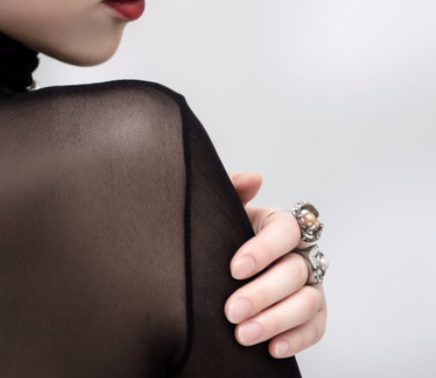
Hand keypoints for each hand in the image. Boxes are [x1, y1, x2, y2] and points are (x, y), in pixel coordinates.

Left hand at [223, 171, 326, 358]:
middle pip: (294, 272)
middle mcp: (301, 254)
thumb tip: (254, 178)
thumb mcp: (216, 210)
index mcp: (278, 224)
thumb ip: (230, 188)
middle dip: (262, 294)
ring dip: (276, 320)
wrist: (212, 271)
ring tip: (243, 334)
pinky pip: (316, 327)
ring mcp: (310, 285)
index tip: (234, 269)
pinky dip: (296, 339)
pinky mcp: (312, 314)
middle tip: (230, 311)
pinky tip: (273, 349)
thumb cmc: (216, 235)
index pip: (286, 231)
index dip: (264, 249)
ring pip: (307, 303)